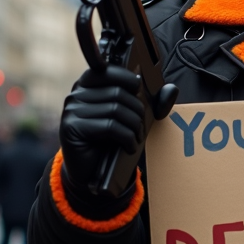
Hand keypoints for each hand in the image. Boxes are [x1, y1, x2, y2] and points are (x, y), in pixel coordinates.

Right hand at [60, 66, 144, 191]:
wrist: (90, 172)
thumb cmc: (108, 141)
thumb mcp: (126, 117)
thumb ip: (146, 101)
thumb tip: (171, 90)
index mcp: (86, 87)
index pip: (107, 71)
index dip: (126, 78)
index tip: (137, 89)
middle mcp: (76, 95)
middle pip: (116, 92)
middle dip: (136, 111)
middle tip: (141, 128)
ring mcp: (72, 111)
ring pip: (115, 109)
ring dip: (134, 126)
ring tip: (136, 138)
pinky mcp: (72, 129)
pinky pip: (110, 127)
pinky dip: (127, 138)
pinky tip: (129, 147)